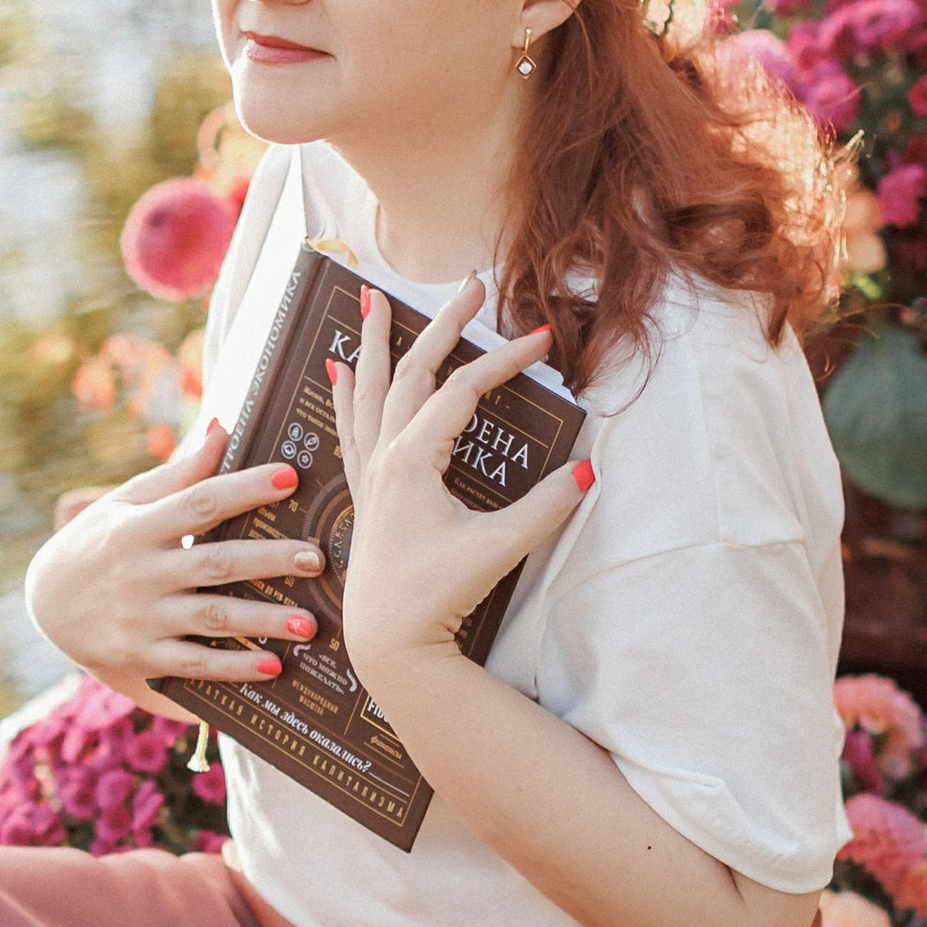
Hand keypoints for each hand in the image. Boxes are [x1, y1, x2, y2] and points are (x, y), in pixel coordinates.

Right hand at [24, 414, 326, 712]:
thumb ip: (180, 473)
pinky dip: (234, 667)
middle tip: (316, 558)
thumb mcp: (127, 502)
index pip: (199, 502)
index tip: (290, 478)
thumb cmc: (99, 542)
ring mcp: (142, 617)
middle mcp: (142, 572)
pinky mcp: (144, 656)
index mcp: (139, 526)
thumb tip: (225, 426)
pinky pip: (195, 662)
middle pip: (215, 562)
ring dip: (263, 621)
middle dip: (269, 561)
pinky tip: (273, 666)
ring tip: (309, 623)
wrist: (46, 603)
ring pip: (211, 617)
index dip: (244, 489)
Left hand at [330, 277, 590, 698]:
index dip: (505, 361)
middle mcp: (384, 457)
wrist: (389, 641)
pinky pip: (351, 425)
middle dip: (442, 325)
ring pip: (370, 390)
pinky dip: (347, 391)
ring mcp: (370, 473)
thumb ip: (543, 510)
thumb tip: (589, 471)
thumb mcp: (497, 550)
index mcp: (411, 461)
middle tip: (469, 286)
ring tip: (371, 299)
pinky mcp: (366, 492)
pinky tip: (337, 367)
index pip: (464, 391)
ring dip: (374, 343)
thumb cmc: (436, 595)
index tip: (543, 339)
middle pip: (412, 372)